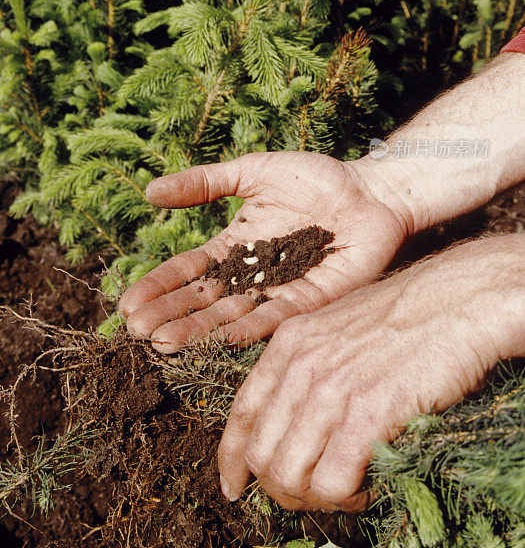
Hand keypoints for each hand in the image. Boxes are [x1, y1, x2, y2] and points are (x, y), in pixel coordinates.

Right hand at [119, 151, 411, 350]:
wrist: (371, 190)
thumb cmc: (314, 177)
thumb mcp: (251, 172)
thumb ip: (204, 183)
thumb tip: (149, 191)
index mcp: (234, 246)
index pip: (188, 271)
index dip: (158, 286)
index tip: (127, 304)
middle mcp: (252, 274)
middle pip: (203, 300)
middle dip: (169, 315)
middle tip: (137, 331)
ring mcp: (279, 290)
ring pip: (231, 315)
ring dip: (197, 329)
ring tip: (163, 342)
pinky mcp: (311, 301)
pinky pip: (276, 317)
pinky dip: (249, 328)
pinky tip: (222, 337)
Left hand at [218, 234, 522, 510]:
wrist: (455, 299)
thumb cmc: (405, 312)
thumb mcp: (337, 325)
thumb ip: (309, 362)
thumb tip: (298, 417)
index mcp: (289, 341)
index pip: (241, 413)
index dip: (231, 458)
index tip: (235, 484)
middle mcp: (301, 365)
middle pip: (260, 454)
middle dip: (279, 487)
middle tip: (310, 493)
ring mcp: (331, 388)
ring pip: (289, 474)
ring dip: (312, 496)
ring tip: (344, 489)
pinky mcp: (367, 412)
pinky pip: (333, 481)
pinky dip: (346, 497)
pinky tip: (366, 486)